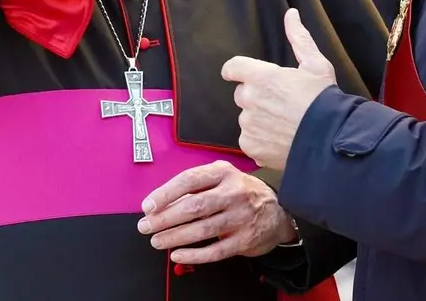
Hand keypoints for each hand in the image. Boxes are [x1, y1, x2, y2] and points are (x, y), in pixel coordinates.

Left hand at [137, 161, 296, 263]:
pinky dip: (193, 254)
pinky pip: (215, 250)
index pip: (190, 180)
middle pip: (194, 206)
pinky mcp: (245, 239)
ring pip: (202, 229)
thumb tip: (163, 201)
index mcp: (223, 172)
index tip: (148, 205)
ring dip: (174, 236)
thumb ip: (197, 186)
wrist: (278, 210)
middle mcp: (233, 192)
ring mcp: (241, 216)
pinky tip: (177, 254)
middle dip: (165, 218)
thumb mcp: (223, 178)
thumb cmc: (242, 192)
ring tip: (157, 240)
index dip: (166, 193)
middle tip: (146, 226)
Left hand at [222, 9, 336, 170]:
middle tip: (279, 102)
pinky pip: (249, 139)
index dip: (236, 70)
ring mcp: (248, 125)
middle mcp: (250, 99)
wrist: (330, 140)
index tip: (240, 74)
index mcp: (261, 76)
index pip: (233, 67)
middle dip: (256, 96)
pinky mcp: (250, 146)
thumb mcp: (316, 64)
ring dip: (259, 118)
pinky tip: (280, 139)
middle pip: (242, 94)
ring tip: (283, 123)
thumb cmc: (324, 100)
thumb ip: (298, 38)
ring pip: (247, 118)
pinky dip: (260, 140)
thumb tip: (291, 14)